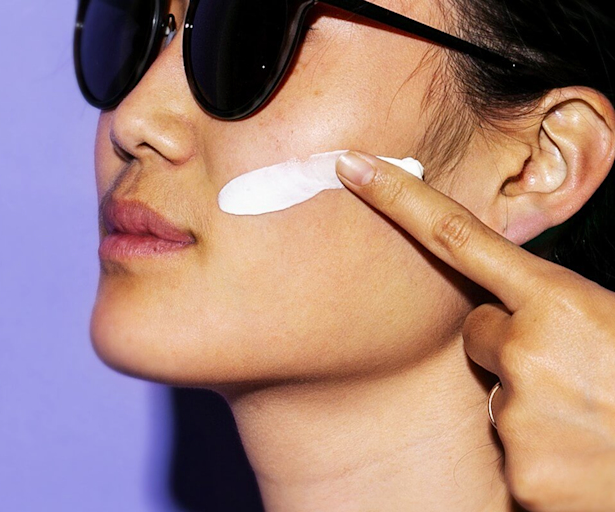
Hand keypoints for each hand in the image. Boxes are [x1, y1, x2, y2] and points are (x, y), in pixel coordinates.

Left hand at [336, 151, 614, 511]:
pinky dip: (540, 450)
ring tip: (590, 416)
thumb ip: (559, 304)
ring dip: (531, 400)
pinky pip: (508, 446)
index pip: (455, 236)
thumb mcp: (614, 318)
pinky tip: (582, 454)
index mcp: (560, 302)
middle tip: (573, 369)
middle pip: (477, 332)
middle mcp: (526, 353)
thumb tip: (516, 311)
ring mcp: (518, 416)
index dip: (396, 198)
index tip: (351, 168)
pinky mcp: (521, 473)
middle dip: (512, 345)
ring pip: (495, 392)